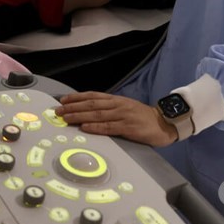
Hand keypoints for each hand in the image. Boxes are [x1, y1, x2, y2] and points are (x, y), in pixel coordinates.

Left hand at [55, 92, 177, 146]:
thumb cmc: (143, 118)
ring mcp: (123, 115)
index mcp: (116, 100)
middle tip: (58, 111)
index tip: (63, 100)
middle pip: (91, 105)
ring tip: (66, 118)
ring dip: (79, 116)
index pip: (93, 96)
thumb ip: (110, 109)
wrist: (165, 122)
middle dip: (73, 107)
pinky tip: (85, 128)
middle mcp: (118, 105)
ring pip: (97, 115)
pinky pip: (109, 127)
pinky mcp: (129, 128)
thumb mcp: (125, 108)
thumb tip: (91, 113)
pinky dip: (95, 127)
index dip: (77, 97)